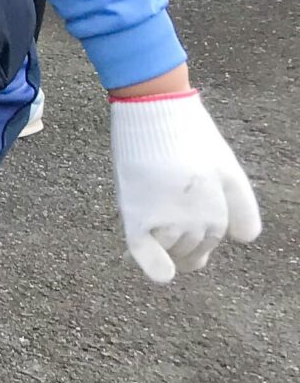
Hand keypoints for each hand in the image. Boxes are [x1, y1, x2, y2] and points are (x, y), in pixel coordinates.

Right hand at [109, 90, 262, 283]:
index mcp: (222, 205)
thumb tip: (245, 239)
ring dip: (168, 247)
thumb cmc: (188, 133)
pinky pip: (147, 253)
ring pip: (174, 250)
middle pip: (195, 248)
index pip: (217, 237)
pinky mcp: (137, 214)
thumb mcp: (227, 167)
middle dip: (185, 244)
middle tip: (166, 223)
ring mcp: (170, 217)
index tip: (187, 225)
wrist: (154, 109)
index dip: (201, 235)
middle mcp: (202, 217)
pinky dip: (154, 265)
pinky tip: (161, 272)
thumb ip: (241, 205)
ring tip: (154, 225)